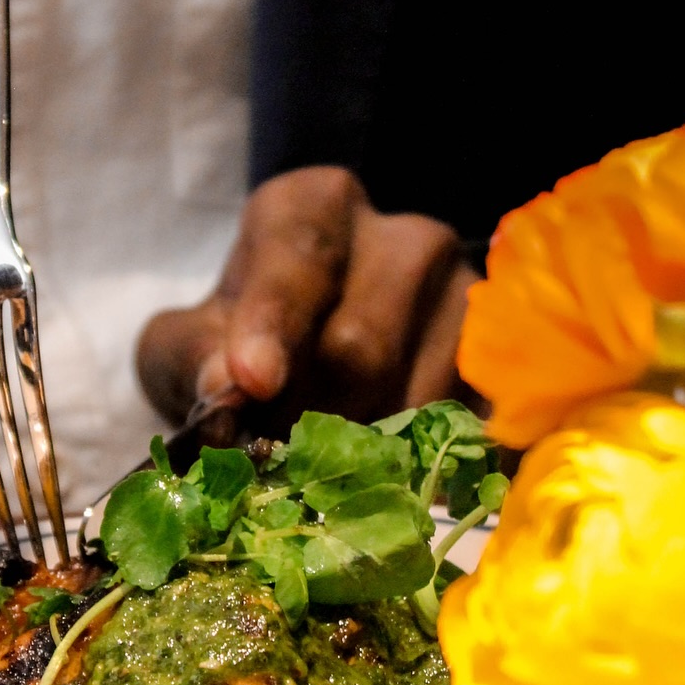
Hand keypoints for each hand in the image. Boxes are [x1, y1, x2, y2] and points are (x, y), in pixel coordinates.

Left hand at [137, 166, 476, 434]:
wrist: (308, 359)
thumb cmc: (239, 342)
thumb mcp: (186, 342)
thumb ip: (192, 359)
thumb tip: (227, 389)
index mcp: (315, 207)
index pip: (298, 257)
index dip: (273, 322)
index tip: (251, 380)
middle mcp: (404, 237)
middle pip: (359, 344)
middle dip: (306, 415)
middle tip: (272, 458)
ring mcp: (465, 296)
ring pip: (415, 395)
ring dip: (357, 452)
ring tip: (322, 468)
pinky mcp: (499, 363)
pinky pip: (461, 427)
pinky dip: (414, 465)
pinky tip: (381, 478)